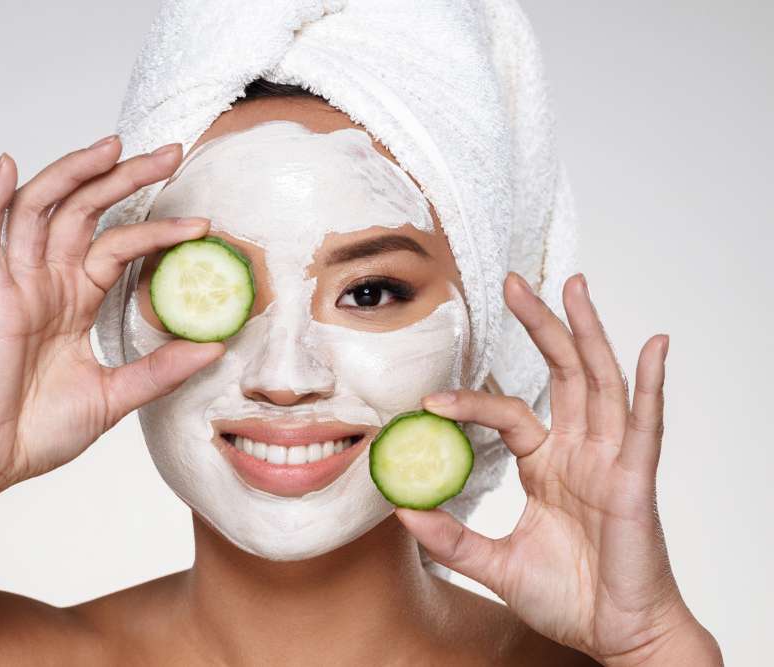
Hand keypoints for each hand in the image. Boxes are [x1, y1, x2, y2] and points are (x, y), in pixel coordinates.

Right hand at [0, 138, 223, 497]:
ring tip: (112, 145)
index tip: (203, 225)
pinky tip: (8, 168)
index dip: (157, 228)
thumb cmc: (41, 429)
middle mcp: (46, 283)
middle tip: (171, 151)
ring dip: (72, 173)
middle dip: (124, 177)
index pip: (118, 244)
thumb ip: (160, 370)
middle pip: (85, 211)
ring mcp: (17, 287)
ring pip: (41, 211)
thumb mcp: (115, 396)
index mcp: (74, 299)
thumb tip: (215, 347)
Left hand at [395, 272, 720, 664]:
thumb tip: (401, 510)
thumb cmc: (568, 597)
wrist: (613, 636)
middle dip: (539, 325)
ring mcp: (611, 461)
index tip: (430, 399)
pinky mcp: (637, 480)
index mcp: (549, 464)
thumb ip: (451, 538)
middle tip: (513, 281)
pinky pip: (646, 425)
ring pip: (600, 381)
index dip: (472, 400)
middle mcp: (581, 452)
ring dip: (587, 331)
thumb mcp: (494, 564)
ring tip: (571, 285)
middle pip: (562, 372)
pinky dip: (652, 384)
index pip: (509, 412)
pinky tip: (654, 345)